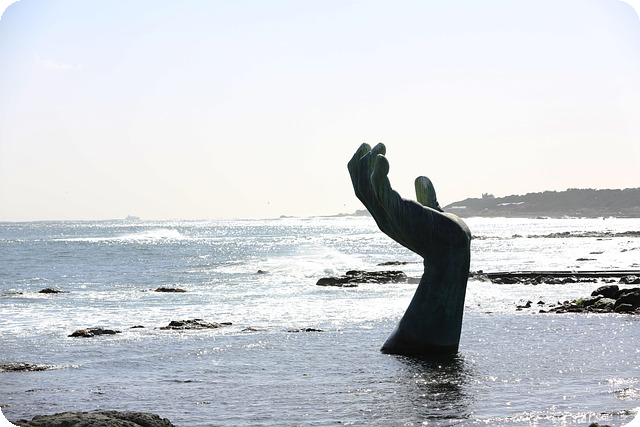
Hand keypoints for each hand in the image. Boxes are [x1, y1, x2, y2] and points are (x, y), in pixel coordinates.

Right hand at [348, 143, 469, 257]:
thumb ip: (424, 196)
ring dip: (368, 165)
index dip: (360, 172)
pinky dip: (378, 173)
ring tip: (378, 146)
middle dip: (359, 164)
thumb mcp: (430, 212)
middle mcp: (383, 218)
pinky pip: (381, 191)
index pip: (364, 193)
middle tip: (367, 143)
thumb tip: (421, 177)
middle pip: (359, 189)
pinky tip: (383, 157)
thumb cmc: (444, 238)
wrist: (453, 256)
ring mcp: (389, 217)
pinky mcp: (400, 213)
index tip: (368, 151)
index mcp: (387, 217)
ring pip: (365, 188)